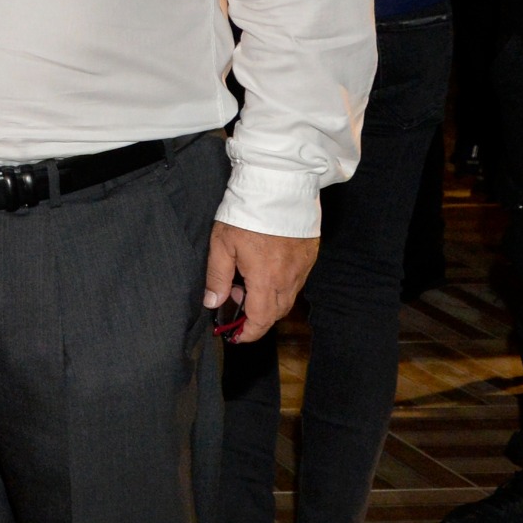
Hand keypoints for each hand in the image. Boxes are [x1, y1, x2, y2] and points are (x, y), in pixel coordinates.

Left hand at [203, 222, 318, 341]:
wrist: (279, 186)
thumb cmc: (247, 214)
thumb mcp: (222, 245)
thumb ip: (217, 278)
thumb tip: (213, 303)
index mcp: (266, 279)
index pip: (261, 319)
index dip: (249, 333)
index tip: (236, 335)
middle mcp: (289, 278)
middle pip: (276, 312)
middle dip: (256, 315)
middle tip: (235, 296)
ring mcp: (303, 267)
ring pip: (288, 297)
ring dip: (268, 299)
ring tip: (246, 278)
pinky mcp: (310, 255)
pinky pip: (297, 280)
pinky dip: (281, 284)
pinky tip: (265, 266)